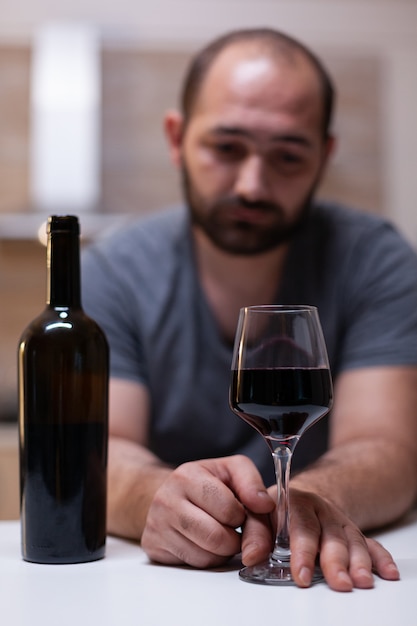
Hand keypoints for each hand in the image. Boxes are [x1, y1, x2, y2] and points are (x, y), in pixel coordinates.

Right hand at [141, 455, 274, 567]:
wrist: (170, 493)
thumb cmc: (207, 482)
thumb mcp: (231, 470)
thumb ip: (252, 484)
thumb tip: (266, 506)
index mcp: (187, 476)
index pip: (228, 510)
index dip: (241, 515)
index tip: (238, 510)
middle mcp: (166, 499)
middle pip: (216, 538)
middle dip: (233, 538)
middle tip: (231, 527)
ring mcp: (156, 524)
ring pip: (205, 556)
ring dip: (221, 551)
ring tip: (218, 533)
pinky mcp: (153, 546)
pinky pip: (191, 565)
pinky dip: (205, 559)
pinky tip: (203, 542)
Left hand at [241, 487, 399, 591]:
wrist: (296, 498)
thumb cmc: (273, 511)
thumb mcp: (257, 515)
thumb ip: (253, 534)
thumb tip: (251, 556)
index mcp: (295, 502)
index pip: (300, 525)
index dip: (303, 549)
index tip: (301, 574)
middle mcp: (320, 510)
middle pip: (331, 535)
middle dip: (335, 561)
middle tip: (338, 582)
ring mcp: (338, 521)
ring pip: (352, 540)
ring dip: (358, 562)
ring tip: (360, 582)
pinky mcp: (352, 533)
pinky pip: (370, 544)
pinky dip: (379, 558)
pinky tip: (386, 572)